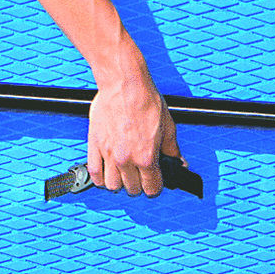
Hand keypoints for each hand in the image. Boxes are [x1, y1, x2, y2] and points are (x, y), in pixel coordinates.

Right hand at [87, 70, 176, 195]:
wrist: (125, 84)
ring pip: (112, 186)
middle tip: (141, 176)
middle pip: (131, 189)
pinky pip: (94, 173)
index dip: (155, 188)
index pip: (151, 188)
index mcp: (146, 157)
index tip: (155, 184)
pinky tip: (107, 174)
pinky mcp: (95, 145)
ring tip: (124, 174)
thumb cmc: (145, 100)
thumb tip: (179, 162)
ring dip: (119, 183)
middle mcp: (126, 159)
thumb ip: (172, 149)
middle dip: (138, 185)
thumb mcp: (168, 127)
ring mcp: (109, 154)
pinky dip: (100, 179)